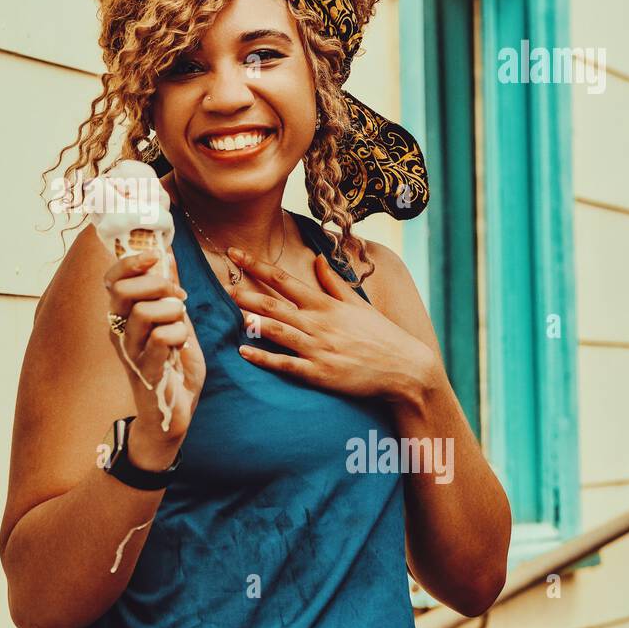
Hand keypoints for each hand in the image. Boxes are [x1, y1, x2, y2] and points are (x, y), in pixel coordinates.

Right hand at [102, 248, 206, 457]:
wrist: (175, 414)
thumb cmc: (173, 366)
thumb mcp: (174, 321)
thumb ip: (169, 290)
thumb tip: (166, 254)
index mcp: (122, 317)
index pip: (112, 279)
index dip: (130, 261)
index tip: (154, 256)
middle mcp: (120, 333)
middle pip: (124, 291)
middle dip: (158, 284)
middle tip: (177, 296)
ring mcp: (131, 353)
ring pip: (143, 312)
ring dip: (172, 312)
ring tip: (181, 324)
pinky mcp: (147, 371)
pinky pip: (162, 338)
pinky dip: (179, 335)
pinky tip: (181, 345)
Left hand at [226, 244, 436, 411]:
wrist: (405, 367)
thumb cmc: (380, 334)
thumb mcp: (357, 303)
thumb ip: (332, 282)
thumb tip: (317, 258)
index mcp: (325, 304)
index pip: (284, 279)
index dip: (256, 266)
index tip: (235, 254)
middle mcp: (318, 323)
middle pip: (275, 304)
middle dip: (247, 293)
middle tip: (223, 284)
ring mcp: (318, 348)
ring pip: (279, 332)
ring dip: (255, 322)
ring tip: (233, 313)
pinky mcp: (319, 373)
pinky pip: (286, 365)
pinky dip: (265, 358)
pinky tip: (244, 353)